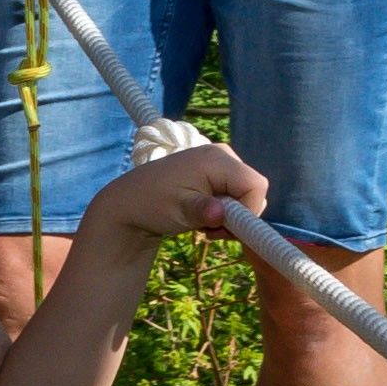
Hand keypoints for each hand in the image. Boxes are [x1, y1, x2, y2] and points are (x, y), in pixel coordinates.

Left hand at [88, 135, 266, 247]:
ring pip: (244, 194)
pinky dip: (223, 210)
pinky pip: (233, 193)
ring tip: (204, 225)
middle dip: (239, 216)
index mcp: (217, 159)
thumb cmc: (152, 205)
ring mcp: (218, 162)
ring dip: (230, 216)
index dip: (250, 211)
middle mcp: (221, 155)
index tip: (225, 228)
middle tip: (211, 230)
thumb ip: (202, 211)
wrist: (130, 203)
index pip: (256, 185)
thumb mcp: (178, 211)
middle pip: (252, 189)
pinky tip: (203, 216)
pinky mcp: (214, 172)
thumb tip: (218, 214)